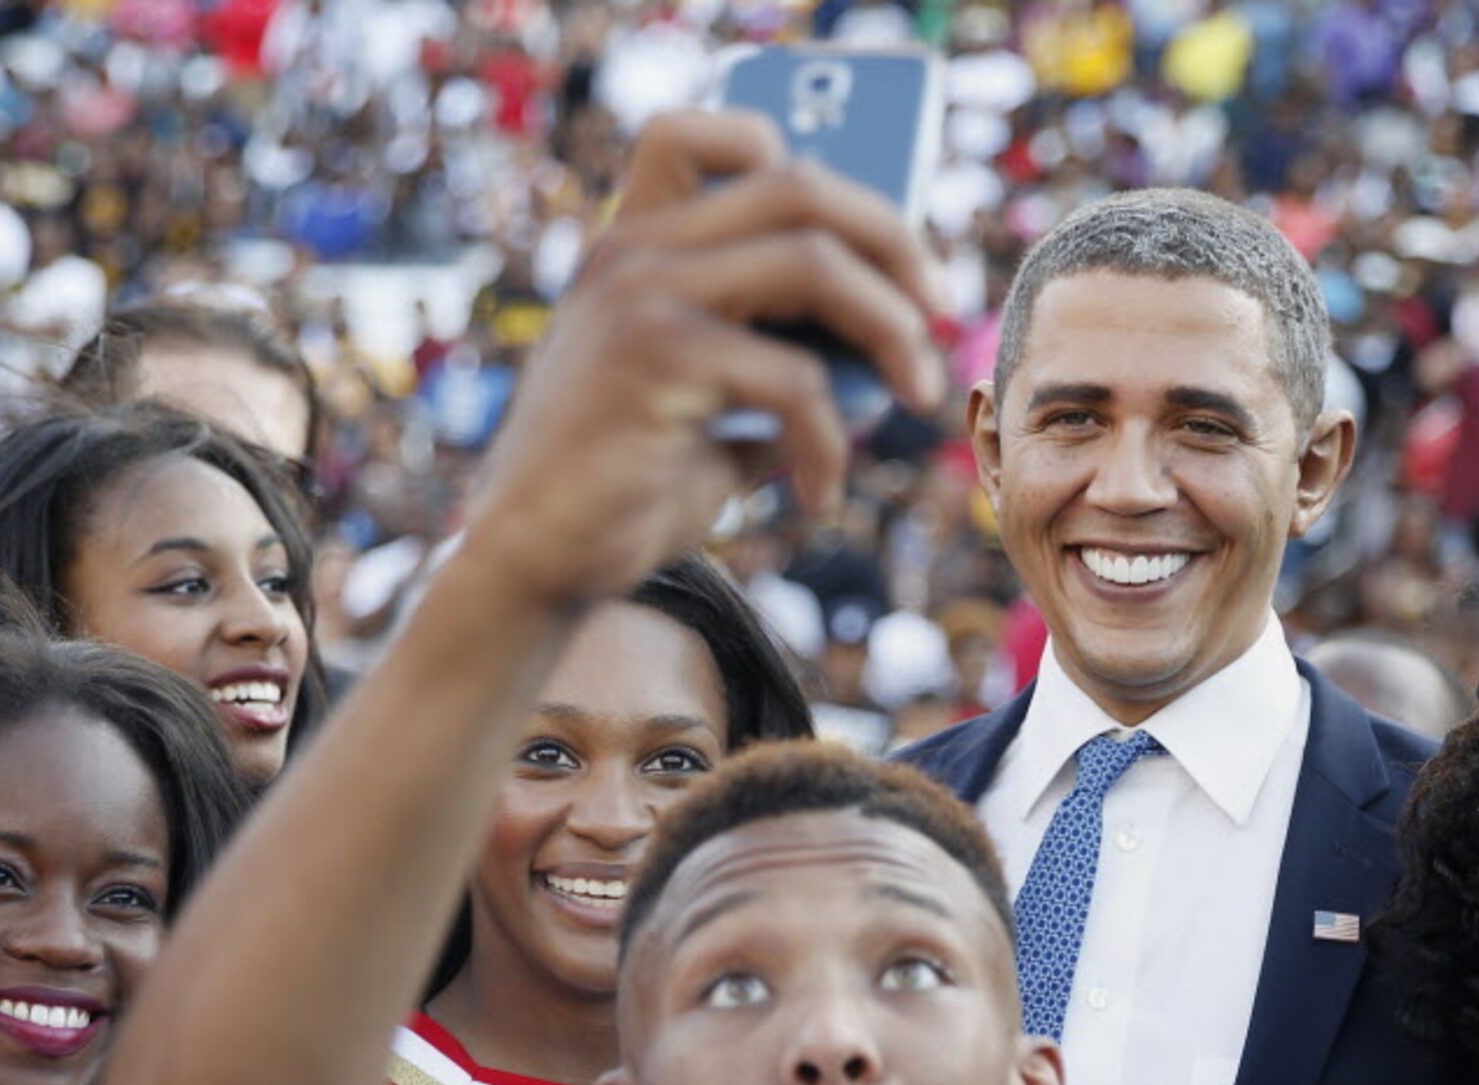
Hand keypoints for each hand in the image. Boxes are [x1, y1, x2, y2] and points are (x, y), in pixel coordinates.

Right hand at [459, 108, 945, 615]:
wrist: (539, 556)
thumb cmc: (631, 481)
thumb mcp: (715, 398)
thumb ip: (777, 349)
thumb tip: (891, 341)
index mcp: (638, 244)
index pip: (713, 134)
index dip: (813, 170)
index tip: (885, 248)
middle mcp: (634, 250)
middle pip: (800, 187)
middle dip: (895, 243)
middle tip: (940, 313)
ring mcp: (640, 294)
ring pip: (813, 261)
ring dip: (891, 329)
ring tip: (916, 393)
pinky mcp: (655, 359)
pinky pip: (795, 377)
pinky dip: (829, 441)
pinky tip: (819, 492)